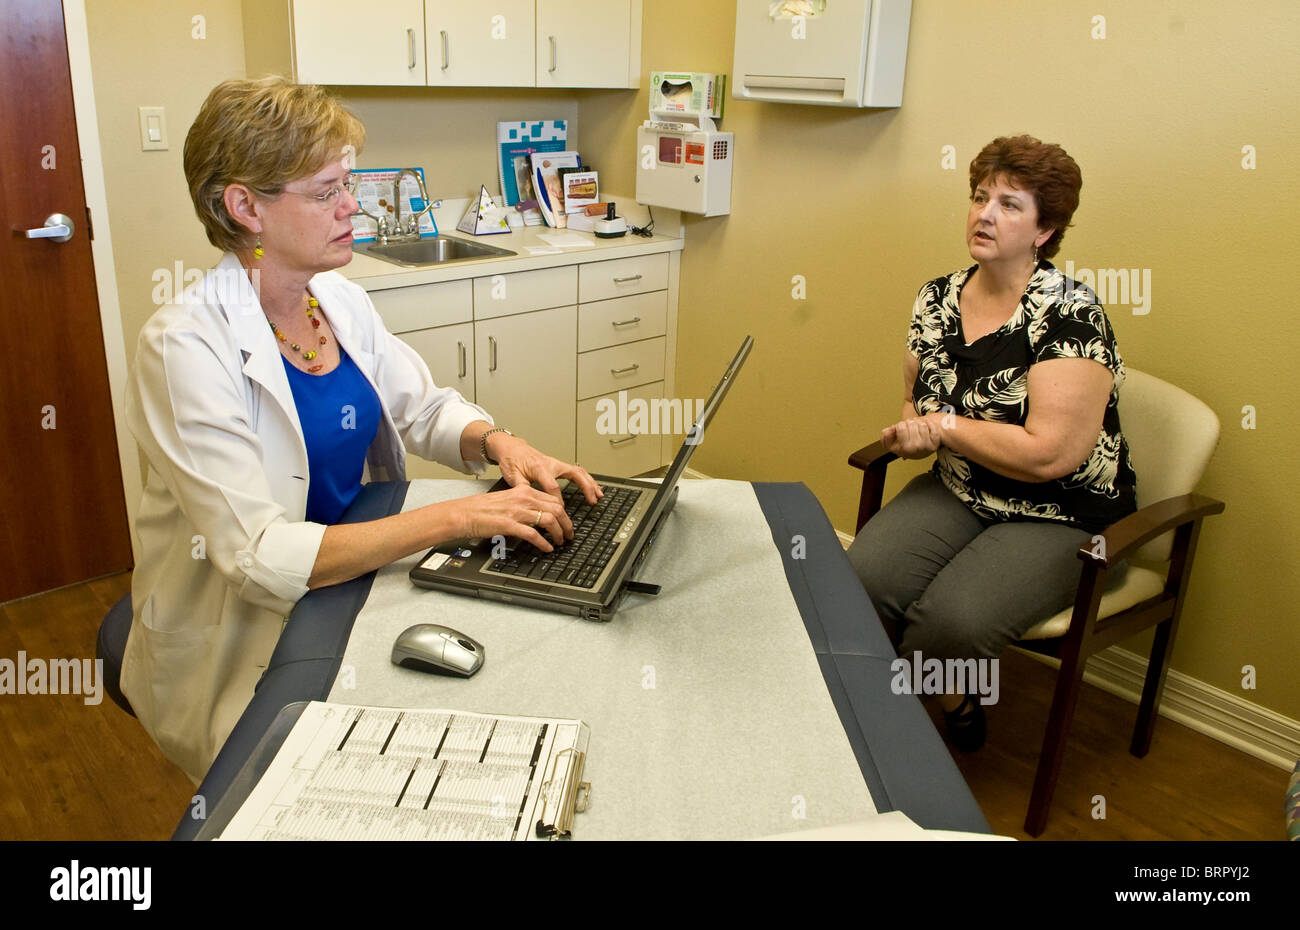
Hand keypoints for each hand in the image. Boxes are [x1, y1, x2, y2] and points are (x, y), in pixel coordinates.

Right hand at [453, 483, 573, 551]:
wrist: (464, 513)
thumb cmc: (482, 508)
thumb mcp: (507, 498)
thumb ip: (523, 502)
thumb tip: (538, 513)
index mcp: (524, 491)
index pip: (553, 500)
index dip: (564, 513)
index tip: (567, 523)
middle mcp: (523, 499)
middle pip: (557, 509)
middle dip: (567, 524)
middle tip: (569, 534)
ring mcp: (517, 511)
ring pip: (549, 520)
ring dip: (559, 533)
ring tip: (560, 542)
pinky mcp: (510, 525)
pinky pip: (534, 534)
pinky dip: (544, 543)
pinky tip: (547, 548)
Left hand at [488, 433, 602, 504]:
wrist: (510, 448)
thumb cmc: (511, 460)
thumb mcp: (512, 476)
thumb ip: (522, 490)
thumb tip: (529, 503)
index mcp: (540, 468)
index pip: (553, 487)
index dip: (558, 501)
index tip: (560, 512)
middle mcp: (551, 464)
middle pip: (575, 474)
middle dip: (586, 487)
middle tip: (593, 500)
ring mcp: (556, 464)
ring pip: (579, 471)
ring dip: (590, 482)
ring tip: (599, 494)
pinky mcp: (558, 465)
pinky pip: (576, 471)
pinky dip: (586, 479)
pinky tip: (593, 487)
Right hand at [881, 415, 942, 458]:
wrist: (918, 453)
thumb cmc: (904, 446)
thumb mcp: (891, 443)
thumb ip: (886, 436)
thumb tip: (890, 429)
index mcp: (904, 448)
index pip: (901, 426)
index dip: (900, 425)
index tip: (901, 428)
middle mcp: (916, 447)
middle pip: (911, 424)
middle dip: (909, 423)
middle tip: (909, 427)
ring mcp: (927, 445)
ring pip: (922, 424)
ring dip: (918, 423)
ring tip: (916, 427)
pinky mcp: (936, 441)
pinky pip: (933, 426)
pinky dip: (929, 423)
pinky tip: (924, 427)